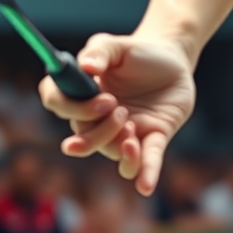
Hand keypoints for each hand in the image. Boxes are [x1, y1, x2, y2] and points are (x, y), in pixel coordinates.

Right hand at [39, 33, 195, 196]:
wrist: (174, 60)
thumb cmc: (139, 53)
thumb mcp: (118, 46)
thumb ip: (100, 51)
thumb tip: (86, 66)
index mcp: (83, 93)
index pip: (58, 105)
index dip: (71, 108)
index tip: (99, 98)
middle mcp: (98, 119)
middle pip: (83, 137)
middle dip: (99, 131)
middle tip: (120, 110)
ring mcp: (125, 132)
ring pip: (112, 152)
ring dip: (119, 150)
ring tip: (132, 133)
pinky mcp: (153, 138)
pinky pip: (146, 162)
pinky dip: (145, 174)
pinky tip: (145, 186)